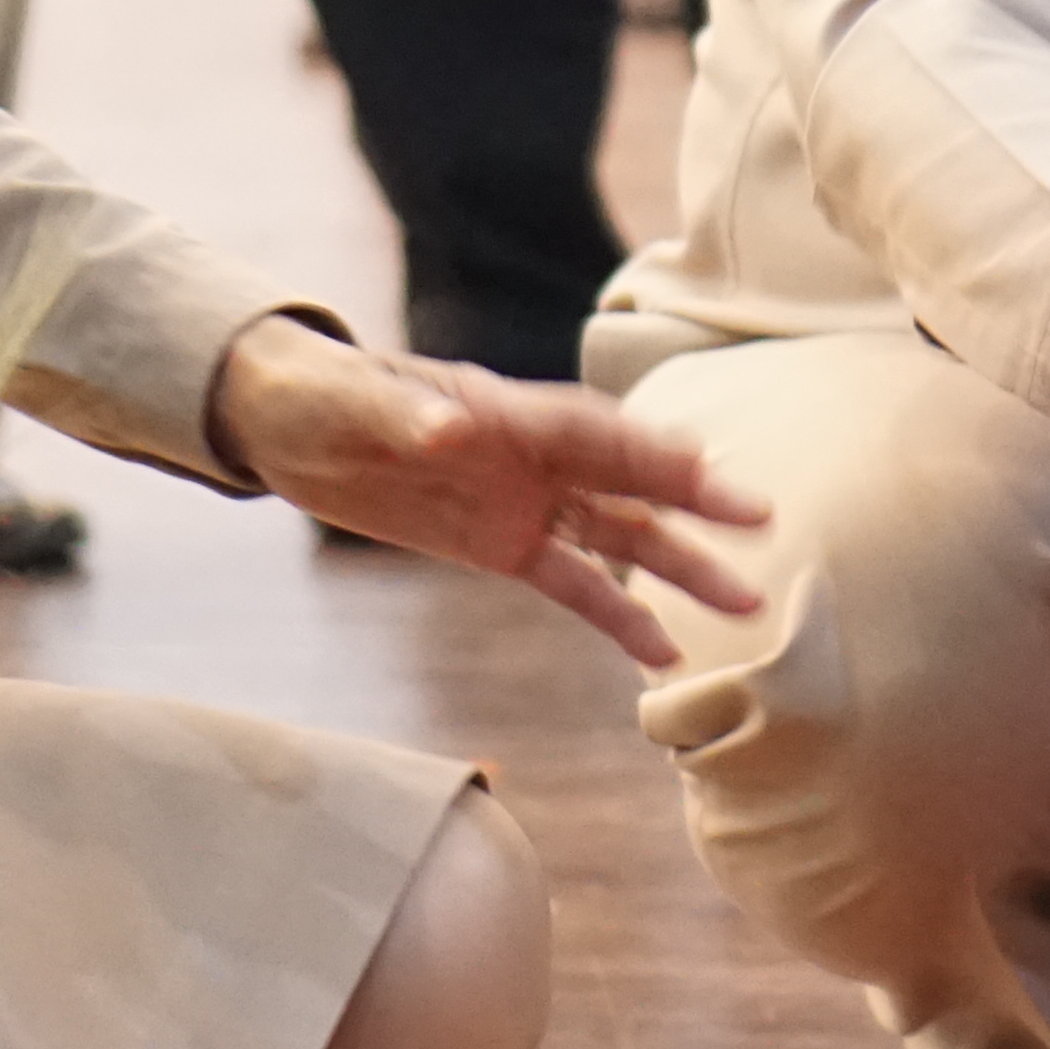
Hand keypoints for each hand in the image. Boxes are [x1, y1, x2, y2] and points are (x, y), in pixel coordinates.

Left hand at [208, 317, 766, 664]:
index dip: (645, 449)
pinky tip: (661, 654)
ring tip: (740, 606)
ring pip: (619, 538)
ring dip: (679, 569)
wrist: (289, 424)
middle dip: (694, 503)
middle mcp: (533, 456)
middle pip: (628, 481)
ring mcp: (526, 503)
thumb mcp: (352, 402)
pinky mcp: (503, 547)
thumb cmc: (321, 394)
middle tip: (760, 523)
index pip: (591, 432)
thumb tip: (447, 430)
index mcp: (506, 412)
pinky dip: (618, 617)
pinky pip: (573, 585)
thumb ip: (405, 417)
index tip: (705, 467)